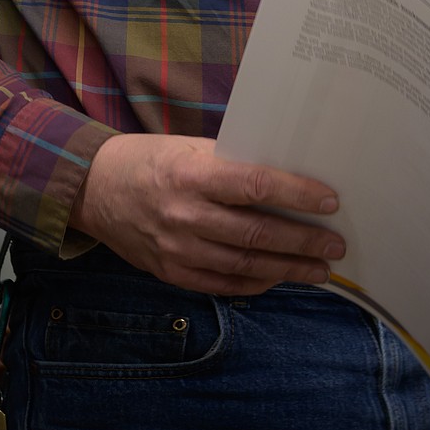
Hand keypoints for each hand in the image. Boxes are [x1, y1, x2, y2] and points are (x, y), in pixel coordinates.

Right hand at [71, 133, 345, 294]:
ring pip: (244, 264)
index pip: (254, 185)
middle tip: (336, 245)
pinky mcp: (171, 272)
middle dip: (303, 241)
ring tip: (320, 269)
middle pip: (256, 232)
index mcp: (191, 174)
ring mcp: (177, 249)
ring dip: (288, 269)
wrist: (94, 188)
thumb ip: (233, 162)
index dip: (296, 194)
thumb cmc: (151, 159)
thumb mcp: (190, 147)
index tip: (329, 200)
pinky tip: (279, 277)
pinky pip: (222, 283)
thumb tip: (287, 172)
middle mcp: (184, 215)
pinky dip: (256, 282)